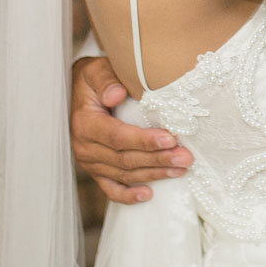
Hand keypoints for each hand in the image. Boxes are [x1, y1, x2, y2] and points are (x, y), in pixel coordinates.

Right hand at [70, 56, 192, 204]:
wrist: (79, 91)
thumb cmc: (94, 79)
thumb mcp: (96, 70)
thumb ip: (106, 80)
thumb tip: (117, 94)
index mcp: (86, 124)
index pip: (118, 137)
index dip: (145, 140)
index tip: (170, 139)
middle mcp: (85, 147)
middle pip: (125, 159)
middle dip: (158, 159)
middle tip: (186, 158)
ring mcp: (90, 163)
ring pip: (124, 174)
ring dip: (153, 174)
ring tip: (181, 169)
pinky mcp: (97, 171)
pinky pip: (111, 188)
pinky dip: (128, 195)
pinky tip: (148, 195)